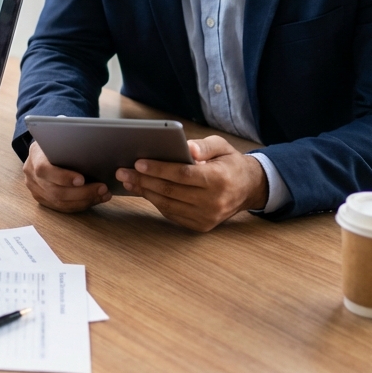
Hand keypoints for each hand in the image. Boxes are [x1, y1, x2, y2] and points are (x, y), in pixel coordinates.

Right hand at [22, 141, 111, 212]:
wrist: (41, 152)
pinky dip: (80, 205)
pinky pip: (61, 207)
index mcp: (35, 157)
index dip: (63, 177)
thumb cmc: (55, 143)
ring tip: (103, 194)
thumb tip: (93, 146)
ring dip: (84, 201)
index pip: (44, 170)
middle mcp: (31, 176)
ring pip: (60, 202)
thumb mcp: (59, 138)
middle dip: (82, 192)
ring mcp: (35, 190)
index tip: (82, 179)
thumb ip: (69, 144)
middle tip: (102, 188)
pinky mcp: (42, 199)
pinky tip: (94, 199)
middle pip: (55, 191)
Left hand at [115, 136, 267, 231]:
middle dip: (143, 180)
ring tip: (128, 180)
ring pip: (168, 204)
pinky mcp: (201, 226)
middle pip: (170, 191)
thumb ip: (203, 146)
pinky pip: (172, 214)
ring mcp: (207, 217)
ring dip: (145, 192)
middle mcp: (213, 202)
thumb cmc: (230, 163)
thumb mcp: (222, 147)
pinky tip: (143, 191)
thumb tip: (187, 147)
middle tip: (122, 171)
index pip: (183, 175)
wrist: (249, 189)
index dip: (159, 169)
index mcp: (219, 180)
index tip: (138, 162)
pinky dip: (155, 202)